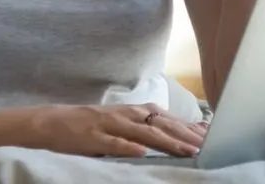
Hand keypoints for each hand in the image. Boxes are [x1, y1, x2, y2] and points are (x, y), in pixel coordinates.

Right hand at [28, 103, 207, 157]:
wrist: (51, 123)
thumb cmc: (91, 125)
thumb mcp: (122, 123)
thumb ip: (148, 126)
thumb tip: (180, 133)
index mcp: (134, 111)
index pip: (169, 119)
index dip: (191, 127)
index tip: (213, 136)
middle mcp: (126, 115)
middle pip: (161, 125)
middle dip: (186, 135)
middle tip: (208, 145)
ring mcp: (109, 125)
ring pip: (142, 133)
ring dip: (166, 142)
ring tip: (186, 150)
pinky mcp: (93, 137)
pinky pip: (112, 143)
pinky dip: (127, 147)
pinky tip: (142, 153)